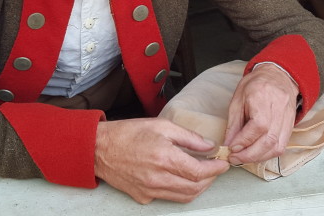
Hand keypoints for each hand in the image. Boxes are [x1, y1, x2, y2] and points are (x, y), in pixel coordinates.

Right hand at [94, 118, 229, 203]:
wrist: (100, 148)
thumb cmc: (127, 133)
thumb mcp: (161, 125)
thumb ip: (188, 137)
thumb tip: (209, 145)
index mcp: (165, 157)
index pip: (200, 172)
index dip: (216, 169)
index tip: (223, 163)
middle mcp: (158, 178)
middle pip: (195, 188)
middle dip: (210, 179)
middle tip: (215, 168)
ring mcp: (150, 190)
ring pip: (183, 197)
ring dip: (197, 187)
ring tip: (201, 174)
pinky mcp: (142, 197)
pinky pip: (167, 198)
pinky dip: (179, 190)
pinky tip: (178, 178)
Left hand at [223, 64, 298, 164]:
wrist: (278, 76)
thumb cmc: (255, 85)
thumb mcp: (238, 99)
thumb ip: (234, 123)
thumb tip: (228, 143)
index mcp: (264, 99)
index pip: (257, 127)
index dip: (243, 141)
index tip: (231, 149)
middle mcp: (279, 111)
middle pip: (268, 141)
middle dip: (249, 155)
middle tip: (234, 159)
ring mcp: (288, 120)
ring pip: (277, 147)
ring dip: (259, 157)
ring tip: (243, 159)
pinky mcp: (291, 127)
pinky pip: (282, 146)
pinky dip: (268, 154)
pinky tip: (257, 155)